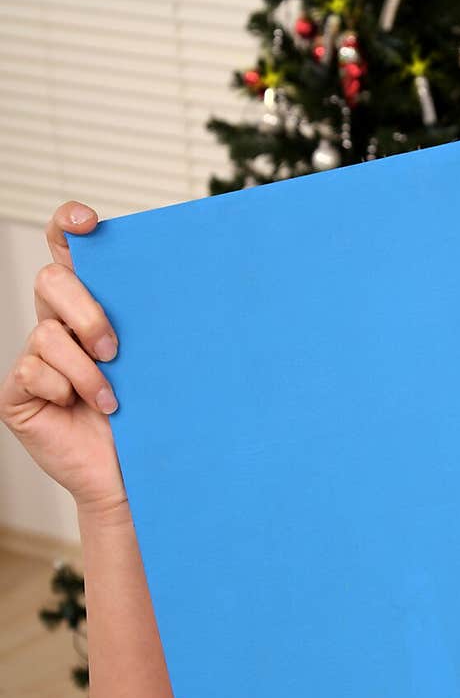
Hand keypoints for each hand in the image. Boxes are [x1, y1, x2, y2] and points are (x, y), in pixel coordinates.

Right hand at [0, 201, 128, 515]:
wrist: (134, 475)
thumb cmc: (151, 415)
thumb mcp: (159, 362)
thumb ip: (159, 322)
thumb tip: (203, 280)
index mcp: (90, 306)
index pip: (66, 248)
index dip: (68, 225)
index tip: (89, 222)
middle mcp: (57, 325)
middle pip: (50, 281)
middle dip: (85, 311)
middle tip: (115, 349)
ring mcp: (35, 359)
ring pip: (46, 333)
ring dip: (86, 369)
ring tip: (112, 399)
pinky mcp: (18, 392)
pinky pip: (31, 371)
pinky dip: (64, 390)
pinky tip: (82, 410)